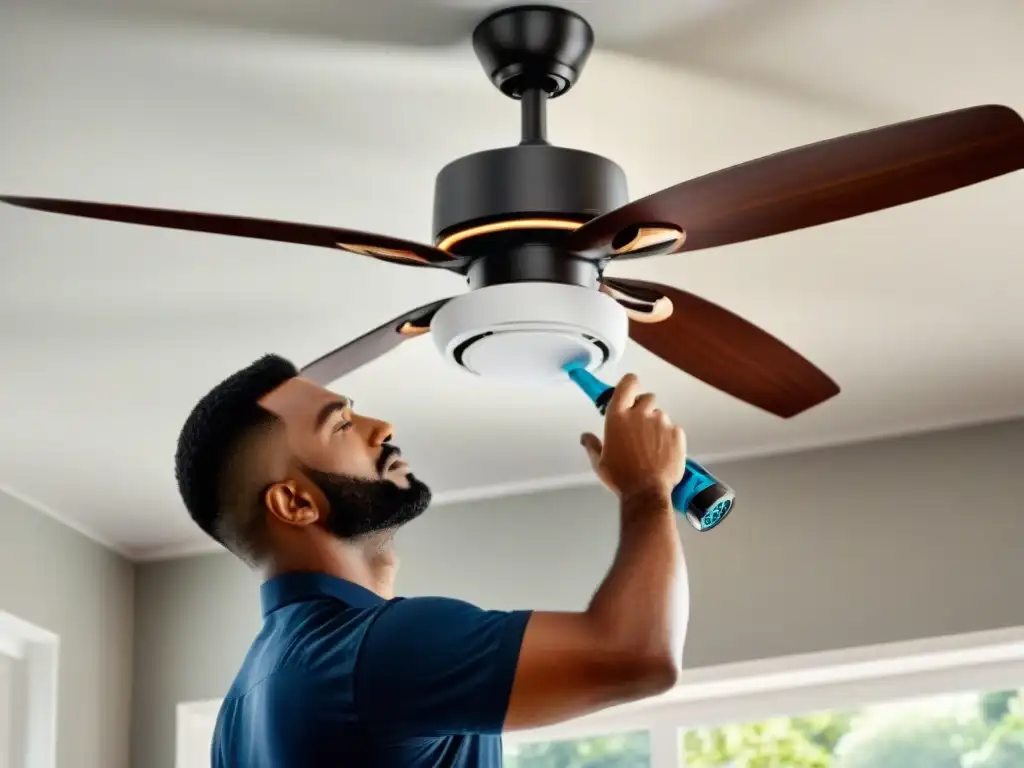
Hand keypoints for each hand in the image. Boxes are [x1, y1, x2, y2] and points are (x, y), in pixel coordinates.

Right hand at [580, 373, 685, 500]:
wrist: (646, 493)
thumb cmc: (622, 478)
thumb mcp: (599, 462)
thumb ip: (592, 445)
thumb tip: (585, 437)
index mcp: (618, 417)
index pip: (628, 384)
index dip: (630, 384)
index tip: (629, 388)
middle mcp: (640, 414)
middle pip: (647, 398)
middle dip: (644, 408)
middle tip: (640, 427)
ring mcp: (660, 422)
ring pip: (660, 414)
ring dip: (656, 425)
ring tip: (651, 447)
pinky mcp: (676, 432)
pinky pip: (673, 428)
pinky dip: (669, 437)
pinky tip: (662, 453)